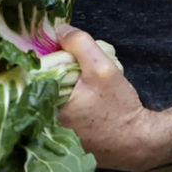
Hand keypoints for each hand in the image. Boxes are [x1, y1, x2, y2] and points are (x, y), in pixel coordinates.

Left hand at [56, 25, 159, 171]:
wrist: (137, 142)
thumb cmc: (119, 108)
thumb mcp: (102, 68)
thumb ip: (79, 43)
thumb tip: (59, 29)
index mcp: (48, 104)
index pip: (33, 71)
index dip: (46, 54)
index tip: (59, 48)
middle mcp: (45, 122)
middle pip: (42, 82)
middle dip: (58, 68)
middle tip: (76, 63)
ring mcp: (54, 132)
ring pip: (52, 94)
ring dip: (65, 83)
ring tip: (84, 80)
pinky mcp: (66, 137)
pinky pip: (61, 108)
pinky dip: (70, 97)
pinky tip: (86, 95)